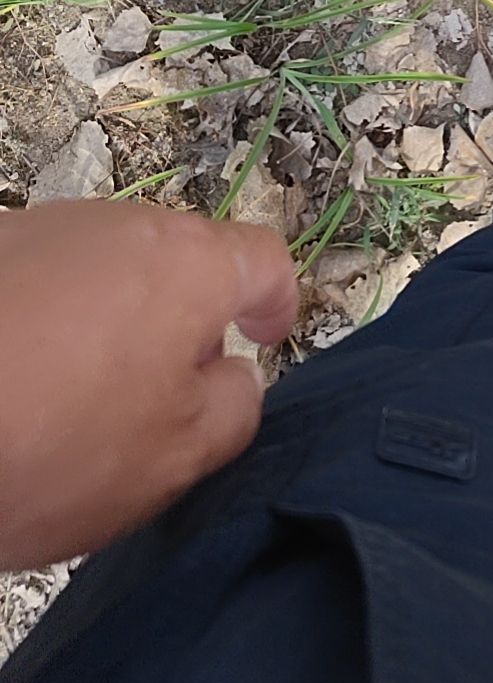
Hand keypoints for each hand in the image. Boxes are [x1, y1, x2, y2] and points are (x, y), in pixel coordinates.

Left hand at [0, 199, 297, 570]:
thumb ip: (234, 409)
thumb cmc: (52, 438)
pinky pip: (38, 284)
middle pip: (178, 264)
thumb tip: (232, 376)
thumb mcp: (175, 457)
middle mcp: (123, 225)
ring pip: (103, 273)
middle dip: (179, 325)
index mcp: (189, 263)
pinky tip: (12, 388)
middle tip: (157, 405)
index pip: (263, 260)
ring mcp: (45, 228)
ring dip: (105, 325)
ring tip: (67, 408)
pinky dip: (41, 327)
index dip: (275, 302)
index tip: (265, 337)